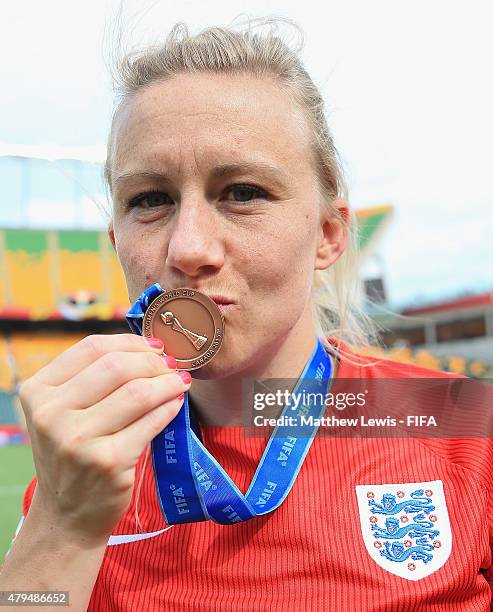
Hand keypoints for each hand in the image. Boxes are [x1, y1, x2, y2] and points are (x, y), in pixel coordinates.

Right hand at [19, 334, 189, 542]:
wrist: (67, 514)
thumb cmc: (73, 452)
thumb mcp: (64, 411)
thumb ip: (92, 378)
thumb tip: (148, 347)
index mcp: (37, 391)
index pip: (91, 348)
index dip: (130, 342)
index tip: (154, 347)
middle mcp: (50, 413)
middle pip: (116, 366)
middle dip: (153, 362)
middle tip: (171, 365)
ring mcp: (77, 439)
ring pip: (137, 392)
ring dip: (167, 382)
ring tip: (179, 382)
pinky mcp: (107, 461)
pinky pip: (150, 422)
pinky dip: (169, 407)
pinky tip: (176, 403)